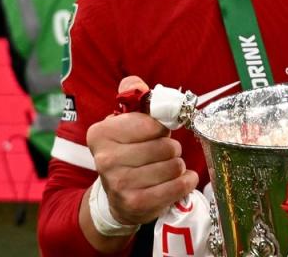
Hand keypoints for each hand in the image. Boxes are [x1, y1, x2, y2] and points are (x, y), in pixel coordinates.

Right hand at [86, 76, 198, 225]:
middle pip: (164, 146)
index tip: (158, 132)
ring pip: (173, 166)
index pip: (151, 123)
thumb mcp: (126, 121)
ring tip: (169, 167)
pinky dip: (186, 181)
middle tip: (165, 152)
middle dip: (172, 148)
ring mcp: (119, 184)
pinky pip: (176, 186)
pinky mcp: (136, 204)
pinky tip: (182, 179)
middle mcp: (105, 159)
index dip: (161, 127)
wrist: (118, 198)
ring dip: (178, 165)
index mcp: (101, 133)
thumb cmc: (128, 151)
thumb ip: (133, 95)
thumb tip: (135, 82)